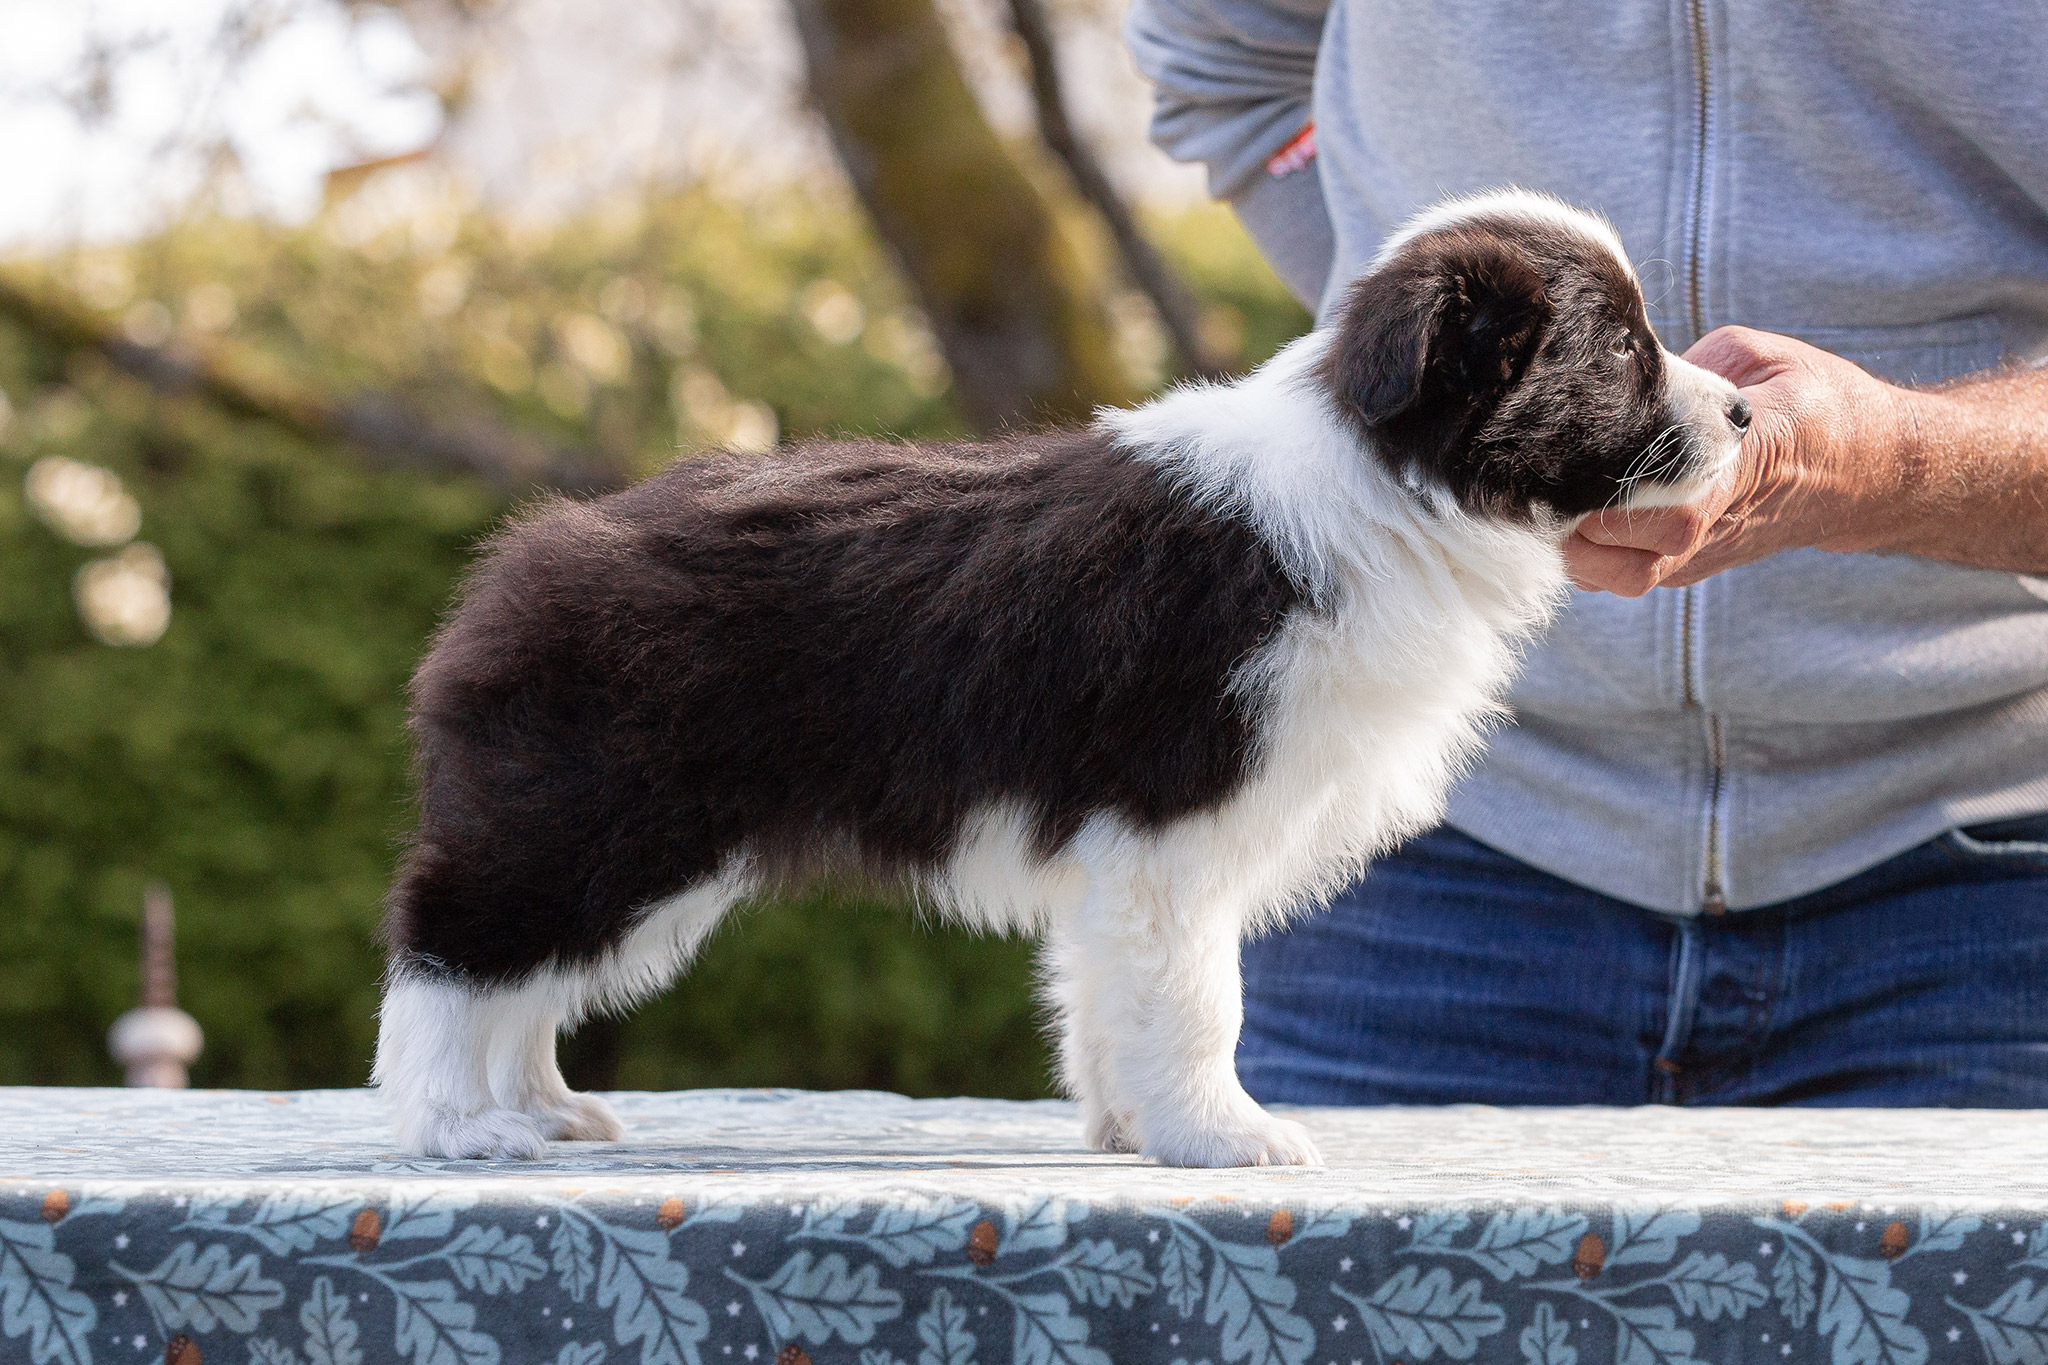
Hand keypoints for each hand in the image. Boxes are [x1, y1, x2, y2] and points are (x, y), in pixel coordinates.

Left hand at [1563, 326, 1915, 596]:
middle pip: (1627, 561)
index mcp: (1745, 469)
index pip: (1675, 511)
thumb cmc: (1812, 402)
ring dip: (1572, 544)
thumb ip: (1689, 369)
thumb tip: (1617, 378)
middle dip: (1573, 526)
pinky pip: (1615, 573)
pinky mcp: (1683, 566)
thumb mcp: (1758, 358)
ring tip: (1552, 490)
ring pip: (1612, 577)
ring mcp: (1698, 557)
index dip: (1614, 498)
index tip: (1573, 463)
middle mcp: (1717, 528)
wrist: (1869, 471)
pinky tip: (1570, 503)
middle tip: (1544, 477)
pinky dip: (1584, 550)